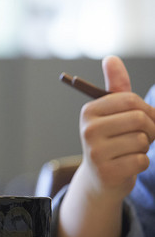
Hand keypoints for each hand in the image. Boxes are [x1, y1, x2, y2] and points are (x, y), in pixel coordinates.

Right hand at [78, 55, 154, 199]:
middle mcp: (88, 130)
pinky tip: (127, 164)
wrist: (99, 178)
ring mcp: (95, 151)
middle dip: (149, 129)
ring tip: (129, 151)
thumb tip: (111, 58)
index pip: (130, 100)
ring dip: (144, 147)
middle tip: (141, 137)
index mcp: (89, 111)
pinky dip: (141, 163)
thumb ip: (116, 86)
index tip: (142, 119)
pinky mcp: (107, 171)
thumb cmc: (111, 139)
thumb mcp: (112, 112)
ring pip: (142, 140)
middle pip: (139, 119)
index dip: (145, 110)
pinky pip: (141, 159)